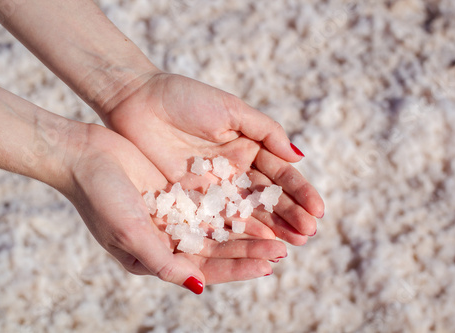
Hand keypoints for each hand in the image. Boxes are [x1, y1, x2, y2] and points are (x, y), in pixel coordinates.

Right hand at [62, 123, 286, 292]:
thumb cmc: (100, 197)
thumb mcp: (130, 233)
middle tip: (284, 248)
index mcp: (155, 257)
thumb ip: (163, 261)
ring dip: (246, 228)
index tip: (268, 264)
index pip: (203, 268)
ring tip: (278, 228)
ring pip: (218, 225)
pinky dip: (233, 202)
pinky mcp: (177, 191)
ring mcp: (173, 214)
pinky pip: (211, 199)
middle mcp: (167, 239)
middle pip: (217, 249)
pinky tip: (256, 201)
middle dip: (249, 249)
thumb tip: (198, 285)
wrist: (83, 155)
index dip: (236, 268)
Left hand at [103, 72, 324, 244]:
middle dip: (289, 216)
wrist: (136, 101)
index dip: (299, 193)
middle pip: (267, 199)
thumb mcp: (230, 109)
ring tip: (290, 246)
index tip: (317, 211)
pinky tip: (253, 244)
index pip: (280, 175)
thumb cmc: (185, 98)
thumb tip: (298, 157)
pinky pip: (215, 219)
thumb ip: (266, 132)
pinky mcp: (188, 199)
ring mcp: (212, 187)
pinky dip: (235, 232)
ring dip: (268, 229)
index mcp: (248, 147)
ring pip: (245, 213)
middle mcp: (234, 171)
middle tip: (308, 235)